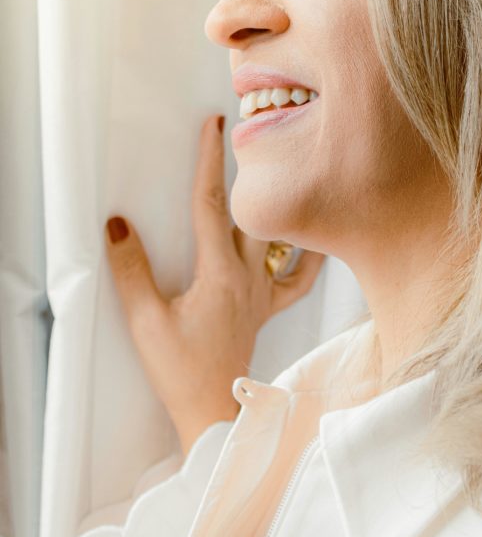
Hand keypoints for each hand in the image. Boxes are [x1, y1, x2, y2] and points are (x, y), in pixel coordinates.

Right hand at [104, 113, 325, 454]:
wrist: (213, 411)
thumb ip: (131, 270)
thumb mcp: (146, 320)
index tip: (214, 125)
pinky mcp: (267, 308)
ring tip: (283, 179)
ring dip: (279, 207)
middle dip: (249, 171)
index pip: (211, 204)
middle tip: (247, 137)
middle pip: (253, 212)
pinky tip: (309, 241)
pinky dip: (306, 256)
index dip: (210, 161)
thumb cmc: (181, 370)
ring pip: (282, 239)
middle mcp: (249, 276)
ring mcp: (263, 293)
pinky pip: (298, 279)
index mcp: (219, 273)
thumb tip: (118, 225)